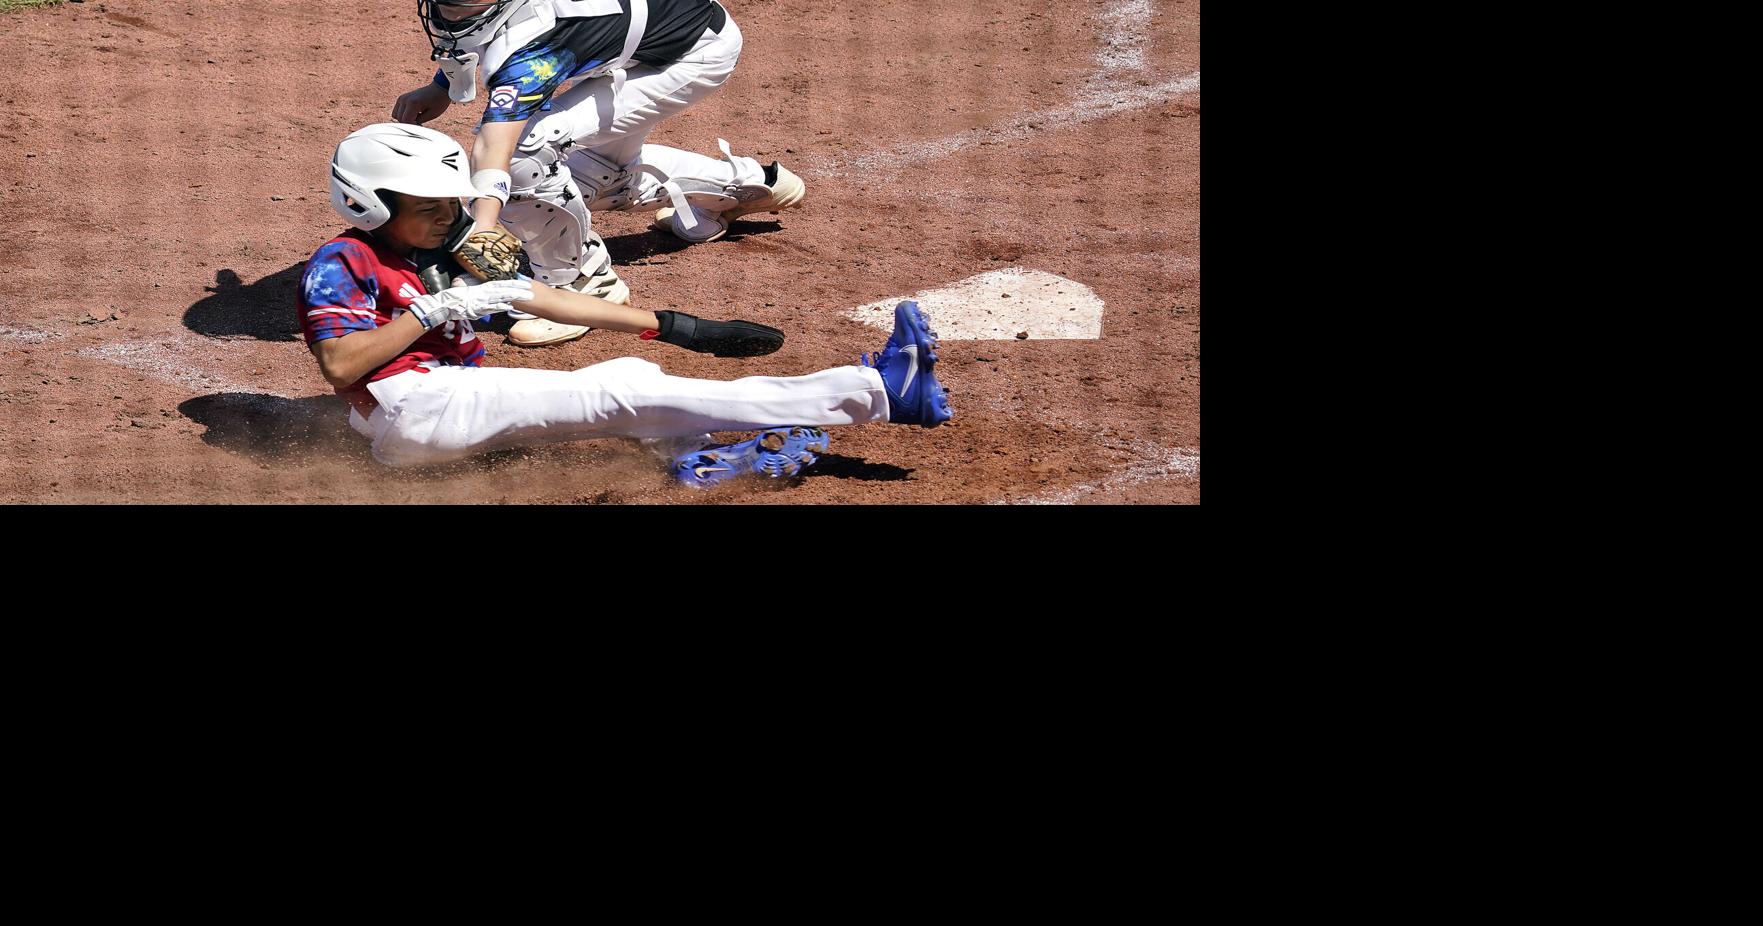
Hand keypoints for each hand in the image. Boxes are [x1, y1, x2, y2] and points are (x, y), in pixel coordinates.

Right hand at [393, 83, 450, 124]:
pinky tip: (414, 115)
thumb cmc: (439, 102)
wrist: (439, 88)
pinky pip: (397, 111)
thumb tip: (410, 127)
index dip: (413, 126)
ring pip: (395, 115)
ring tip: (417, 119)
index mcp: (412, 103)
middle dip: (409, 124)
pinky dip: (403, 115)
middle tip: (421, 123)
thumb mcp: (432, 115)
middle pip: (400, 119)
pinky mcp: (401, 98)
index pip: (405, 120)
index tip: (422, 126)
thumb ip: (419, 121)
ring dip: (405, 119)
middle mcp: (404, 99)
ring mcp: (402, 98)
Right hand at [409, 279, 534, 327]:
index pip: (501, 284)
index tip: (525, 282)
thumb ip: (483, 299)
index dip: (513, 282)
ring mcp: (480, 300)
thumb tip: (495, 303)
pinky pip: (489, 307)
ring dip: (513, 296)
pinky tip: (509, 306)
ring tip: (526, 296)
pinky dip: (499, 307)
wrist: (442, 305)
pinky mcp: (476, 308)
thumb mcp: (472, 297)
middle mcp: (483, 292)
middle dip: (518, 289)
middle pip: (504, 289)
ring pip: (500, 297)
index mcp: (482, 288)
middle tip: (531, 289)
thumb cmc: (455, 301)